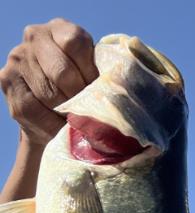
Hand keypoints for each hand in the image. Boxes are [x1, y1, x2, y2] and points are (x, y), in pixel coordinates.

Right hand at [0, 18, 97, 146]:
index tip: (97, 92)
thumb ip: (98, 77)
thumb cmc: (78, 90)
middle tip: (87, 112)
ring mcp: (18, 58)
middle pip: (62, 72)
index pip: (76, 43)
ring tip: (75, 120)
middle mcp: (35, 36)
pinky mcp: (7, 81)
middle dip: (78, 98)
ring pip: (49, 94)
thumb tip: (109, 96)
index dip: (90, 73)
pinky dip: (52, 124)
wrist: (49, 111)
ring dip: (66, 113)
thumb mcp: (90, 75)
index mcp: (60, 29)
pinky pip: (35, 110)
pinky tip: (60, 126)